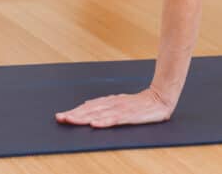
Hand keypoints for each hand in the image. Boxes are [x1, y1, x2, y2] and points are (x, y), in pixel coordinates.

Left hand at [55, 88, 173, 127]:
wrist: (161, 98)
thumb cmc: (140, 103)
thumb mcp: (121, 102)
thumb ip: (105, 105)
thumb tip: (87, 104)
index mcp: (110, 101)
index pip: (89, 106)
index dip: (75, 111)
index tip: (61, 116)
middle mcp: (113, 104)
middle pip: (91, 110)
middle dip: (74, 115)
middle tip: (60, 118)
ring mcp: (121, 109)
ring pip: (99, 114)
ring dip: (84, 118)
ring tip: (71, 120)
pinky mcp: (130, 116)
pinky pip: (115, 120)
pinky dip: (104, 122)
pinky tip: (94, 124)